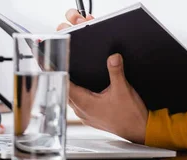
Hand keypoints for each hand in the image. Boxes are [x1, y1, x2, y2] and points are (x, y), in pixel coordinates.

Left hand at [57, 10, 148, 143]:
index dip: (55, 71)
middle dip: (61, 74)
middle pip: (65, 88)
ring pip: (71, 95)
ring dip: (69, 83)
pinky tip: (82, 86)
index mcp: (85, 103)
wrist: (140, 130)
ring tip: (66, 70)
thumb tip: (112, 57)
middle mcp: (82, 110)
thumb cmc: (130, 116)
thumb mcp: (123, 90)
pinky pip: (79, 101)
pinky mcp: (92, 115)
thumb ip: (116, 71)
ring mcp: (86, 114)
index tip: (46, 61)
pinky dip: (77, 91)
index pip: (64, 83)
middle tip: (54, 61)